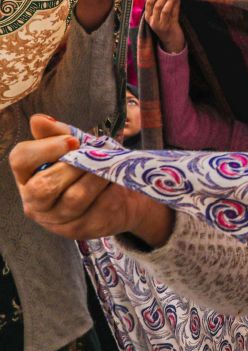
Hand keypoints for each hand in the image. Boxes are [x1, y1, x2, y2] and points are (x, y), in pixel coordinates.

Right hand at [9, 116, 174, 245]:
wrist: (124, 194)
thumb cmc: (93, 166)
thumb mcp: (78, 146)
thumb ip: (58, 133)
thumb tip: (38, 120)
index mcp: (27, 176)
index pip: (20, 160)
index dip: (45, 148)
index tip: (73, 141)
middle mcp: (35, 202)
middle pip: (44, 186)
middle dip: (74, 167)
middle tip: (95, 156)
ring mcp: (56, 220)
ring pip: (74, 198)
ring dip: (96, 178)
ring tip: (109, 167)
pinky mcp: (80, 230)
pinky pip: (97, 208)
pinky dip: (110, 191)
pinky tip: (115, 183)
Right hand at [144, 0, 184, 52]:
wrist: (172, 42)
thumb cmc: (168, 26)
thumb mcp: (163, 16)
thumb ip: (163, 4)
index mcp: (148, 17)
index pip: (148, 2)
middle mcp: (152, 21)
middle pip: (155, 4)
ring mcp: (160, 25)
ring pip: (163, 8)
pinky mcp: (168, 27)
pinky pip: (171, 13)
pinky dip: (174, 5)